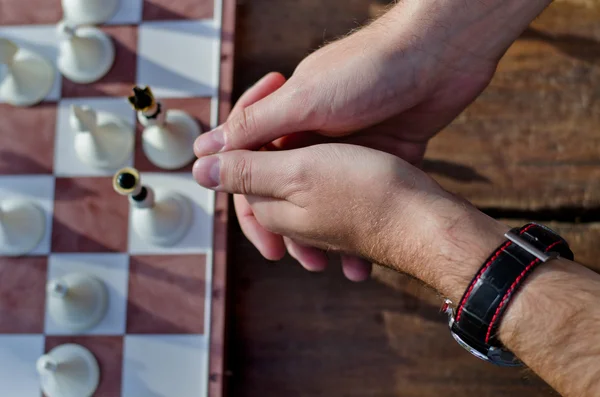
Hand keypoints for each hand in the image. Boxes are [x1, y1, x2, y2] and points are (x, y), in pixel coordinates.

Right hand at [195, 4, 498, 277]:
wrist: (440, 56)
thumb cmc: (369, 72)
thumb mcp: (304, 101)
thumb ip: (255, 129)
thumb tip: (202, 153)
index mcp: (286, 119)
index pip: (253, 168)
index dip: (255, 210)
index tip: (267, 246)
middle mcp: (313, 134)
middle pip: (289, 189)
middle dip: (292, 230)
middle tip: (303, 261)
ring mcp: (350, 145)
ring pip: (327, 197)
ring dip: (328, 231)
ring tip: (334, 264)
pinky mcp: (383, 152)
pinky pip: (365, 193)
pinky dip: (364, 219)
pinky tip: (368, 247)